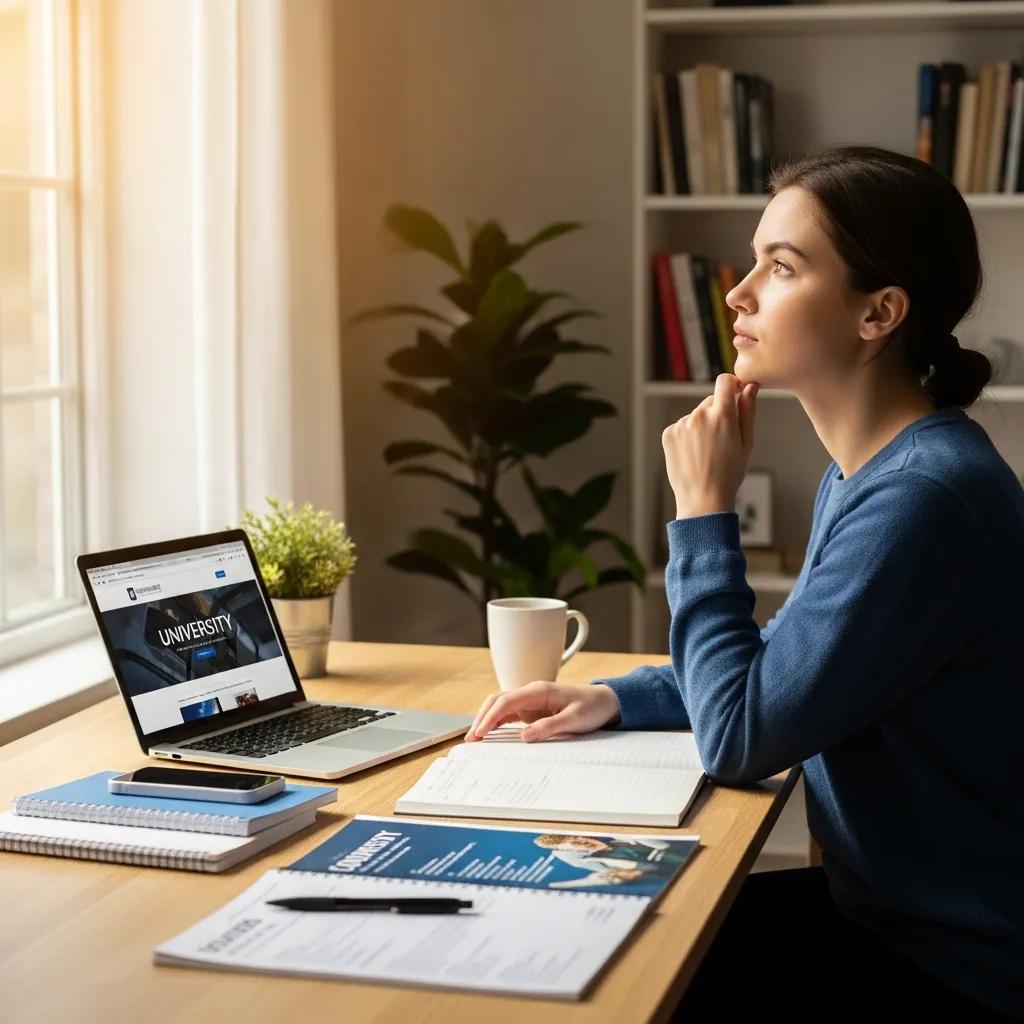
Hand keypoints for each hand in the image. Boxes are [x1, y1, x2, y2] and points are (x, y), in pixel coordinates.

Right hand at [465, 681, 621, 742]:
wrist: (605, 702)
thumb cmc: (591, 708)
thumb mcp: (574, 720)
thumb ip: (549, 727)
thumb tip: (525, 736)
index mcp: (539, 691)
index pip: (506, 700)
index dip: (490, 716)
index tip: (480, 732)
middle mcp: (531, 693)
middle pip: (497, 700)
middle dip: (482, 718)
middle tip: (471, 738)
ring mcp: (530, 701)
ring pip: (500, 706)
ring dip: (486, 720)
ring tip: (475, 739)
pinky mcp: (532, 710)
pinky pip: (509, 714)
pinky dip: (497, 723)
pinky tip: (489, 734)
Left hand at [662, 373, 758, 517]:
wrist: (703, 499)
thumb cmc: (729, 474)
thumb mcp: (747, 443)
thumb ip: (748, 411)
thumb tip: (750, 387)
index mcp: (723, 415)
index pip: (725, 381)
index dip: (732, 385)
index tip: (735, 394)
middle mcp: (699, 415)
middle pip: (710, 401)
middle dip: (718, 413)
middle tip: (722, 441)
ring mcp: (681, 424)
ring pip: (695, 416)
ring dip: (702, 426)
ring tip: (707, 452)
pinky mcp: (668, 434)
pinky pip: (681, 427)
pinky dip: (687, 436)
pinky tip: (693, 455)